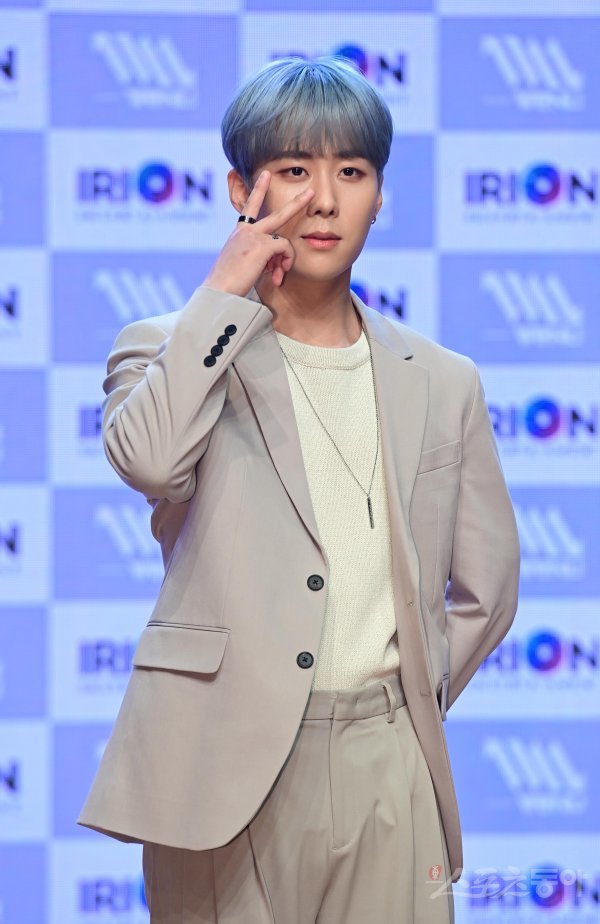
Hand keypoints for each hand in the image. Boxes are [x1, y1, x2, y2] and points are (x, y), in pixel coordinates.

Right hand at [201, 171, 313, 296]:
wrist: (219, 290)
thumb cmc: (227, 284)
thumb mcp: (240, 264)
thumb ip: (257, 257)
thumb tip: (274, 264)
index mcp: (239, 233)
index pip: (250, 207)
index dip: (258, 190)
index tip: (265, 175)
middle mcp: (246, 230)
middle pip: (277, 214)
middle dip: (297, 203)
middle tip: (310, 193)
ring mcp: (255, 236)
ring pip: (284, 239)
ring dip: (286, 260)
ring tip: (278, 276)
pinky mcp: (263, 245)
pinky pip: (285, 250)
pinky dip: (285, 264)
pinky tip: (276, 277)